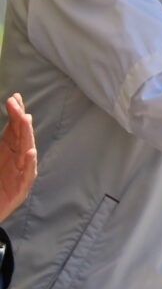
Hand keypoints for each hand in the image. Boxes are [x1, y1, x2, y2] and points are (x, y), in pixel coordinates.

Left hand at [0, 94, 36, 223]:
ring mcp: (20, 175)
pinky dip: (29, 164)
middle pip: (21, 138)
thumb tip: (9, 125)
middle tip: (17, 105)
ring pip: (26, 153)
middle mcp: (17, 161)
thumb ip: (3, 142)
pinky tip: (29, 152)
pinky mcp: (19, 190)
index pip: (15, 130)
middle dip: (20, 121)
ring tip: (26, 121)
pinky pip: (26, 175)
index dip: (15, 114)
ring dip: (27, 136)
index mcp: (9, 153)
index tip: (14, 98)